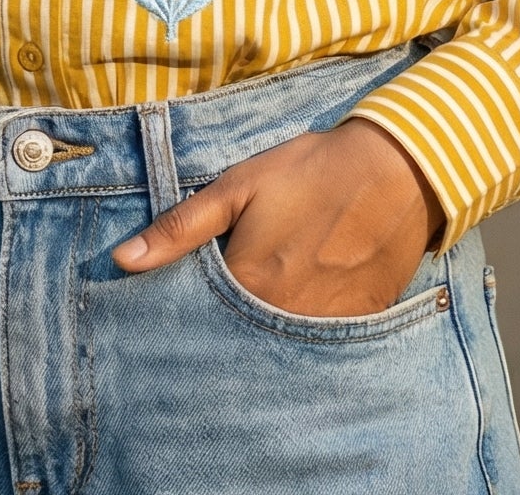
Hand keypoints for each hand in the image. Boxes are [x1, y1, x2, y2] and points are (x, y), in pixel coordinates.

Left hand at [111, 118, 444, 316]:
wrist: (397, 169)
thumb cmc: (311, 171)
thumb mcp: (239, 186)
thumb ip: (181, 226)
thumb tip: (123, 260)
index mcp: (249, 284)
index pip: (200, 323)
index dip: (185, 318)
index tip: (172, 320)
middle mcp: (285, 319)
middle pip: (239, 344)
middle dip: (223, 335)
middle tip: (218, 318)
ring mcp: (326, 328)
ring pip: (279, 350)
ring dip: (262, 341)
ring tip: (259, 316)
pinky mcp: (359, 325)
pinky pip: (320, 347)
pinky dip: (303, 338)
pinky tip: (298, 316)